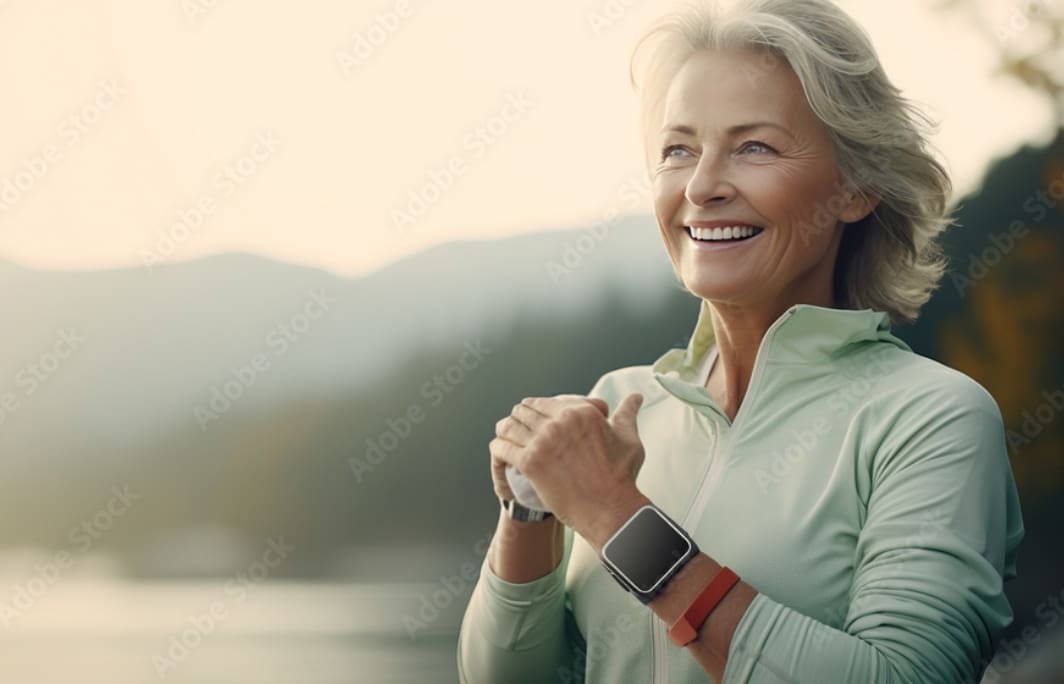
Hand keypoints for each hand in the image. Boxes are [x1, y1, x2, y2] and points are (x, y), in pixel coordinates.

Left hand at [489, 392, 646, 543]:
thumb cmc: (621, 476)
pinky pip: (503, 447)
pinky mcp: (531, 462)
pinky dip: (498, 447)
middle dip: (518, 418)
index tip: (530, 415)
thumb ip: (627, 414)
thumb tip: (636, 397)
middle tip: (514, 426)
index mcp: (581, 412)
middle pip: (525, 411)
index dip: (534, 408)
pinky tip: (499, 450)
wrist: (610, 509)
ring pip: (511, 426)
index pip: (544, 402)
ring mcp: (543, 442)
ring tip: (503, 435)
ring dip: (505, 430)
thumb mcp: (628, 438)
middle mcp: (560, 422)